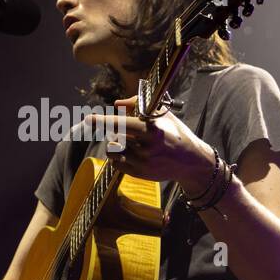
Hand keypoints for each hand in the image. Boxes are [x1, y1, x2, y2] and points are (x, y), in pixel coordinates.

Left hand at [85, 95, 214, 191]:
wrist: (190, 161)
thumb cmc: (174, 132)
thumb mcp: (162, 114)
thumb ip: (138, 105)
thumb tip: (117, 104)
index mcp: (153, 130)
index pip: (122, 124)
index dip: (104, 120)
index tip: (89, 118)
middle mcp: (147, 148)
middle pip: (115, 137)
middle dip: (116, 132)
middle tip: (127, 131)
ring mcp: (143, 163)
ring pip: (113, 151)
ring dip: (116, 144)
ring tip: (128, 141)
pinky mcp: (140, 174)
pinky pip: (117, 164)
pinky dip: (119, 157)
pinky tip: (131, 153)